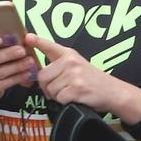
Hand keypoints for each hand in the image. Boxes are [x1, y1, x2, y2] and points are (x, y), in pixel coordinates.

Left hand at [25, 35, 140, 124]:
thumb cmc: (93, 81)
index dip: (37, 42)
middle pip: (42, 76)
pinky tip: (75, 98)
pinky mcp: (76, 88)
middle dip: (47, 87)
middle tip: (60, 89)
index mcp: (69, 55)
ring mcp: (74, 75)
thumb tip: (39, 74)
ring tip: (70, 93)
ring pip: (50, 89)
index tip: (27, 37)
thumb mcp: (78, 66)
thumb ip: (60, 66)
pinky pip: (59, 98)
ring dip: (57, 96)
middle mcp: (70, 62)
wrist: (113, 92)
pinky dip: (64, 102)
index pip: (49, 46)